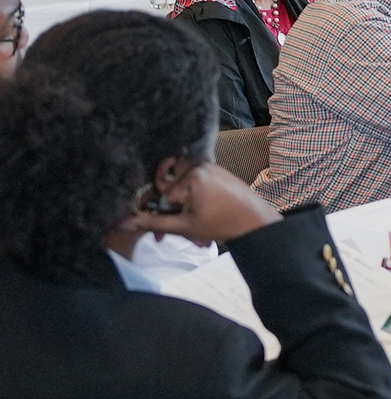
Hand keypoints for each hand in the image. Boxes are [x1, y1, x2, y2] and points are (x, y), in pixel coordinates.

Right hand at [120, 162, 280, 247]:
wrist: (257, 222)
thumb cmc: (223, 224)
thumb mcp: (185, 226)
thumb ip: (154, 223)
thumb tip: (124, 223)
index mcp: (191, 176)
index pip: (162, 194)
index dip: (161, 214)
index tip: (162, 232)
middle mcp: (199, 166)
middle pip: (173, 189)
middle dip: (174, 212)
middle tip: (179, 230)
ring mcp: (210, 166)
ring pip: (184, 187)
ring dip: (185, 207)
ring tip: (196, 225)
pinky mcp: (218, 169)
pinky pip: (197, 182)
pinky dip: (196, 198)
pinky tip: (204, 212)